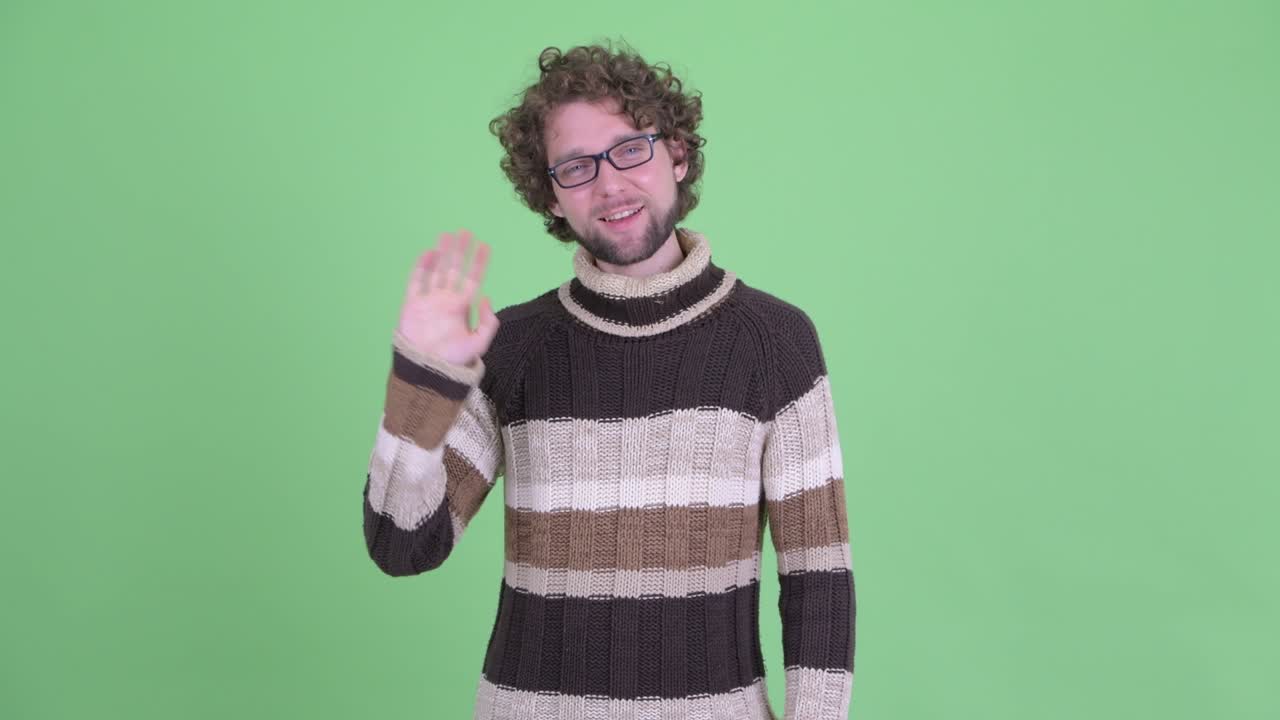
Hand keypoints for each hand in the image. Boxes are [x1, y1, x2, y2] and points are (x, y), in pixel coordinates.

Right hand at [395, 228, 498, 367]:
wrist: (427, 370)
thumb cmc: (453, 360)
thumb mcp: (479, 344)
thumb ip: (488, 323)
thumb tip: (487, 298)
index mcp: (462, 307)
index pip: (473, 279)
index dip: (479, 263)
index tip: (485, 246)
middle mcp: (446, 300)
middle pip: (454, 269)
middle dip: (460, 251)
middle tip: (465, 232)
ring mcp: (429, 300)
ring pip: (437, 270)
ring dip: (442, 253)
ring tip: (447, 235)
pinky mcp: (412, 304)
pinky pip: (417, 281)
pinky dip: (422, 267)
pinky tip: (429, 253)